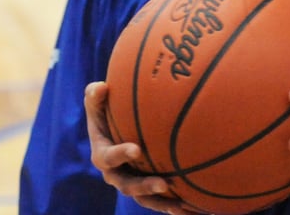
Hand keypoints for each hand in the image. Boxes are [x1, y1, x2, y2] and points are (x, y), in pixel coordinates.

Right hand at [84, 82, 202, 213]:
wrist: (113, 128)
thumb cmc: (105, 110)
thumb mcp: (96, 102)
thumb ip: (95, 96)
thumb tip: (100, 87)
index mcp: (102, 155)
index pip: (109, 158)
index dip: (121, 154)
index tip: (137, 149)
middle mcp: (116, 174)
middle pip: (129, 186)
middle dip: (145, 187)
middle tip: (164, 184)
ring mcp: (131, 181)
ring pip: (145, 198)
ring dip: (162, 203)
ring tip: (181, 207)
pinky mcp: (145, 184)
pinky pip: (159, 198)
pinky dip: (174, 203)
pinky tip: (194, 207)